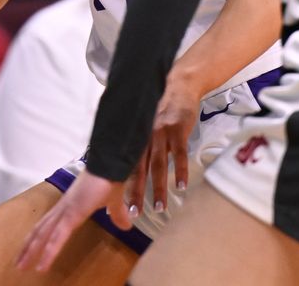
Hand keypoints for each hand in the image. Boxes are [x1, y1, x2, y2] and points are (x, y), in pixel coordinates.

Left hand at [15, 168, 128, 272]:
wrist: (111, 164)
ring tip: (21, 267)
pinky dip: (49, 252)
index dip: (38, 236)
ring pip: (43, 234)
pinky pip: (57, 237)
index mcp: (70, 205)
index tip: (29, 249)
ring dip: (31, 251)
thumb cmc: (111, 178)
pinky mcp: (72, 214)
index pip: (48, 224)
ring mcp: (65, 211)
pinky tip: (43, 266)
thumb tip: (127, 225)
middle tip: (18, 264)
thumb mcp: (114, 202)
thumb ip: (117, 214)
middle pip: (40, 230)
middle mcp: (63, 208)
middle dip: (28, 247)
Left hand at [123, 79, 198, 214]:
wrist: (178, 84)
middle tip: (134, 213)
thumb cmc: (160, 107)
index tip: (117, 206)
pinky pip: (180, 154)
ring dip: (159, 187)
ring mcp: (161, 133)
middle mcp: (143, 137)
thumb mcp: (143, 124)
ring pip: (158, 165)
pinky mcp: (178, 129)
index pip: (124, 166)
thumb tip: (127, 168)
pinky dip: (181, 170)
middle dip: (136, 193)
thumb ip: (138, 145)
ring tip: (160, 207)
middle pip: (138, 170)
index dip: (120, 186)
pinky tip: (181, 186)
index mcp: (134, 138)